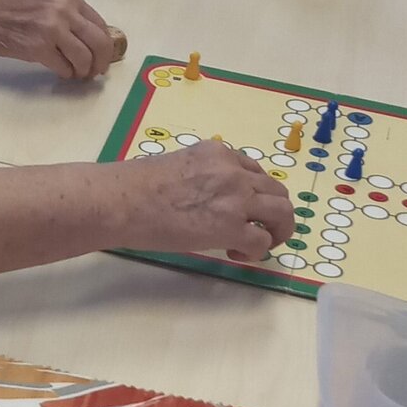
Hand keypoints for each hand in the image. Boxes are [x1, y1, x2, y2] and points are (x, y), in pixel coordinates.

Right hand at [0, 0, 115, 80]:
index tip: (102, 56)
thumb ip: (68, 13)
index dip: (104, 44)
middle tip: (96, 71)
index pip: (100, 23)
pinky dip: (66, 73)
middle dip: (102, 61)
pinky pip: (64, 67)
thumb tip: (90, 37)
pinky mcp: (40, 48)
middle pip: (100, 42)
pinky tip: (61, 72)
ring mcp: (52, 28)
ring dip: (84, 70)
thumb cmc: (9, 6)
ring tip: (76, 73)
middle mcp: (64, 9)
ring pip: (85, 58)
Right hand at [120, 142, 295, 261]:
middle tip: (255, 230)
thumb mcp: (180, 165)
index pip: (256, 172)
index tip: (243, 209)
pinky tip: (235, 254)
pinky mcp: (232, 227)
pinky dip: (255, 252)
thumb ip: (205, 175)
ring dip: (275, 232)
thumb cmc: (138, 186)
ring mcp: (236, 198)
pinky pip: (263, 242)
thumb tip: (213, 199)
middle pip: (278, 192)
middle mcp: (233, 171)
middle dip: (273, 215)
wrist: (123, 201)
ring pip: (283, 214)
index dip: (255, 194)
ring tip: (253, 244)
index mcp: (218, 152)